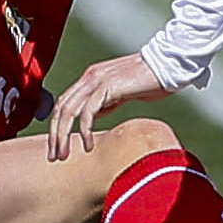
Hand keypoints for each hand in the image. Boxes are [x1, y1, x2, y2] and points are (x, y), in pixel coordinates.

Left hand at [49, 54, 170, 160]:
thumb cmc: (151, 80)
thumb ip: (106, 101)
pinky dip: (83, 130)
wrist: (168, 65)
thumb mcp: (122, 92)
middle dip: (55, 135)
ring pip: (69, 111)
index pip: (64, 103)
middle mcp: (89, 77)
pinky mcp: (108, 87)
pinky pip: (87, 112)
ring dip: (63, 136)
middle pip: (61, 108)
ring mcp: (97, 80)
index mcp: (90, 77)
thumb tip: (94, 115)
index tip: (57, 146)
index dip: (57, 126)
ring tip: (64, 155)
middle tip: (54, 157)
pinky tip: (88, 146)